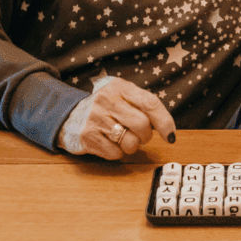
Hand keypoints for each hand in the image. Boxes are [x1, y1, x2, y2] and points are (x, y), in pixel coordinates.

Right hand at [57, 75, 176, 159]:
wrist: (69, 116)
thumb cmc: (106, 108)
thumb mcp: (123, 97)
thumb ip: (144, 106)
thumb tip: (167, 128)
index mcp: (120, 87)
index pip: (150, 103)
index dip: (164, 121)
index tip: (170, 135)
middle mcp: (107, 100)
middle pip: (142, 125)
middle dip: (146, 136)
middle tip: (140, 135)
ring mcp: (95, 118)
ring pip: (130, 142)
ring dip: (132, 146)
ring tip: (123, 138)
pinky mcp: (87, 137)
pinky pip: (115, 154)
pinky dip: (117, 153)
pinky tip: (109, 143)